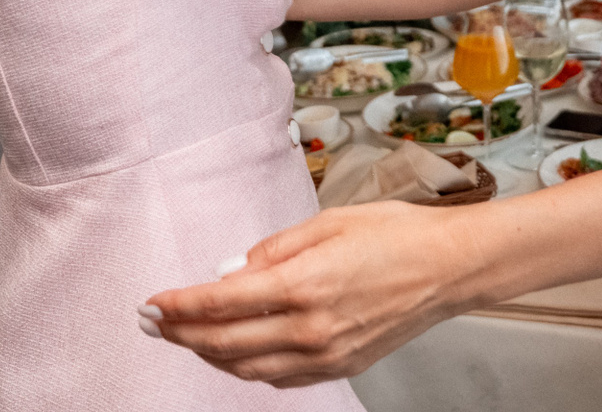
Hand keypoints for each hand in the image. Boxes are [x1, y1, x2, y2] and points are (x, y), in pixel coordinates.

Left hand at [146, 201, 471, 386]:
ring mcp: (326, 354)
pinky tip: (234, 352)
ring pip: (247, 369)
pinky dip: (248, 368)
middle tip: (151, 323)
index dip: (178, 305)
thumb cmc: (396, 234)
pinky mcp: (340, 366)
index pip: (220, 302)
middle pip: (224, 342)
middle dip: (179, 333)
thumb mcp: (327, 223)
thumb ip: (271, 250)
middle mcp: (311, 328)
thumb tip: (228, 272)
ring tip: (184, 337)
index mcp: (304, 284)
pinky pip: (280, 378)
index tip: (151, 303)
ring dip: (208, 354)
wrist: (449, 268)